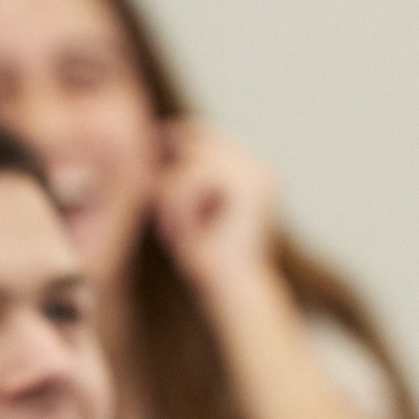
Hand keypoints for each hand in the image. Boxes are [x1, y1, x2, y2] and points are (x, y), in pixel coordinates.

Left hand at [150, 119, 283, 295]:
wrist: (234, 288)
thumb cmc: (209, 254)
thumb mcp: (192, 204)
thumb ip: (186, 170)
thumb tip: (162, 130)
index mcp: (258, 171)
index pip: (209, 133)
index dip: (176, 143)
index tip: (153, 169)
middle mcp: (265, 169)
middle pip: (199, 139)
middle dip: (173, 172)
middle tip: (164, 216)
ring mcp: (261, 176)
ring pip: (192, 160)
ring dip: (172, 194)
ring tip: (171, 229)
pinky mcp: (250, 188)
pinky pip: (194, 177)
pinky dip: (178, 204)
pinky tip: (181, 232)